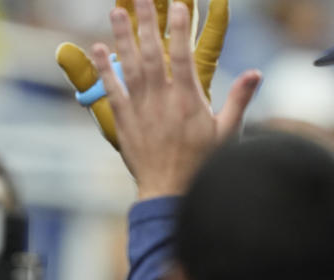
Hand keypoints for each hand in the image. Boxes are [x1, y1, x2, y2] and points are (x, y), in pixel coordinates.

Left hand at [90, 0, 260, 197]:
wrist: (169, 190)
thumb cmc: (200, 164)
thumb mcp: (226, 131)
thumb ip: (239, 100)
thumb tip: (254, 74)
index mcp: (188, 99)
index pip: (183, 55)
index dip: (179, 29)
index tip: (177, 6)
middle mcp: (161, 100)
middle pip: (151, 54)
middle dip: (145, 24)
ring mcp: (140, 109)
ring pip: (129, 66)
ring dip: (121, 38)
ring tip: (116, 12)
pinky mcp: (124, 121)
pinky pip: (111, 90)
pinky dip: (103, 69)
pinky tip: (96, 48)